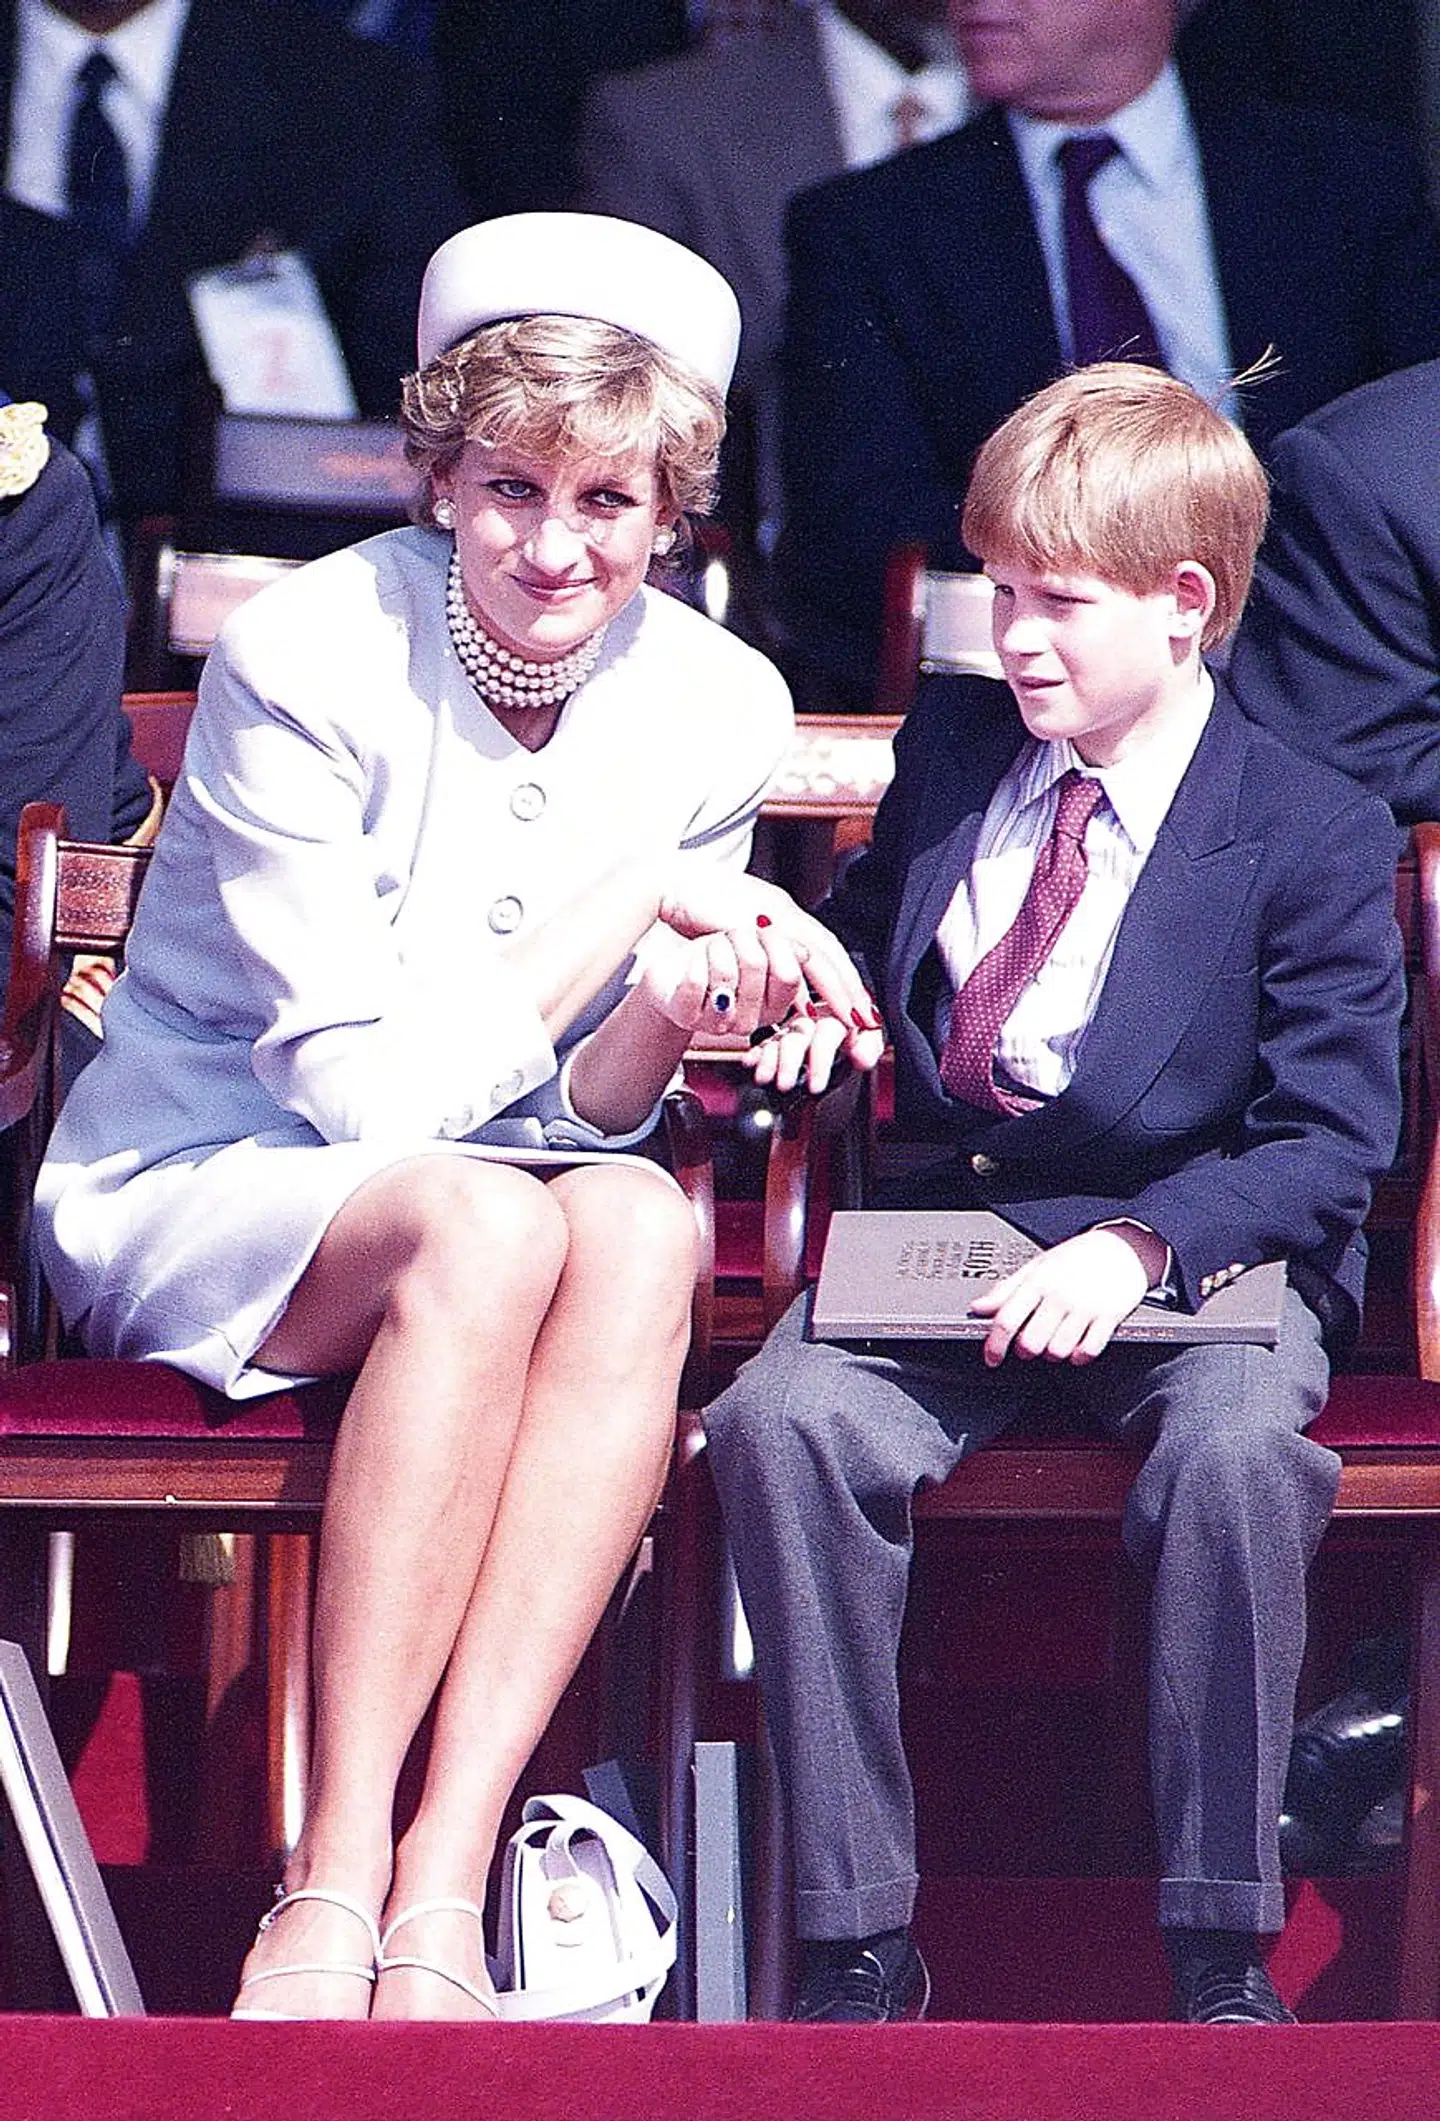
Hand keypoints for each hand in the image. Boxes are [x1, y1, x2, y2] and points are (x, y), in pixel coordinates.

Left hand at [639, 928, 803, 1038]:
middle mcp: (750, 1020)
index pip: (790, 975)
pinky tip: (693, 961)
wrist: (670, 973)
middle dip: (742, 936)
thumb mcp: (754, 949)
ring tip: (712, 946)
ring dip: (716, 946)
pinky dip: (693, 959)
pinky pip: (696, 981)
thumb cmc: (716, 959)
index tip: (763, 925)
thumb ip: (784, 951)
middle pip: (758, 965)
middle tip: (733, 933)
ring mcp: (718, 1021)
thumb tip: (805, 953)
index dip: (776, 944)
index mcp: (773, 1005)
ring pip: (726, 972)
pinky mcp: (685, 1015)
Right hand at [657, 867, 881, 1041]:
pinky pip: (785, 959)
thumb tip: (776, 974)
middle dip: (852, 986)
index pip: (824, 945)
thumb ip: (761, 945)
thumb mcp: (739, 925)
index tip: (857, 1001)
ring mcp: (771, 917)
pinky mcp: (753, 926)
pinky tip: (805, 1008)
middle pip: (830, 951)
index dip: (844, 974)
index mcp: (783, 910)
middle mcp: (784, 911)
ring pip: (817, 955)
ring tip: (850, 1016)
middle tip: (867, 1016)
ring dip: (837, 988)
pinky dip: (800, 986)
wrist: (671, 882)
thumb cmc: (699, 905)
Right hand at [745, 1005, 883, 1093]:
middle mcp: (814, 1016)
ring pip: (779, 1038)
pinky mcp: (779, 1036)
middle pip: (798, 1034)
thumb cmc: (858, 1041)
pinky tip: (750, 1062)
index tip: (816, 1086)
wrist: (847, 1035)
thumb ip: (869, 1048)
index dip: (820, 1060)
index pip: (827, 1032)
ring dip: (770, 1059)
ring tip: (764, 1078)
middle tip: (785, 1084)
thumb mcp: (870, 1044)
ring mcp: (794, 1026)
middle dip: (790, 1061)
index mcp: (839, 1013)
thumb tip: (861, 1055)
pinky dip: (757, 1053)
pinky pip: (765, 1041)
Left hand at [967, 1225, 1162, 1367]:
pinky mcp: (1109, 1318)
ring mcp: (1085, 1308)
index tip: (991, 1358)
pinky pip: (1088, 1351)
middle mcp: (1060, 1296)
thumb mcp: (1038, 1265)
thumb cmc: (1078, 1257)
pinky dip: (1079, 1356)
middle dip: (1026, 1351)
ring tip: (1054, 1343)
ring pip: (1058, 1351)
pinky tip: (1076, 1348)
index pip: (1007, 1319)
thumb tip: (979, 1307)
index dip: (994, 1344)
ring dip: (1052, 1355)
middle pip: (1031, 1342)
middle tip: (1029, 1345)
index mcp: (1038, 1282)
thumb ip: (1006, 1289)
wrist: (1124, 1248)